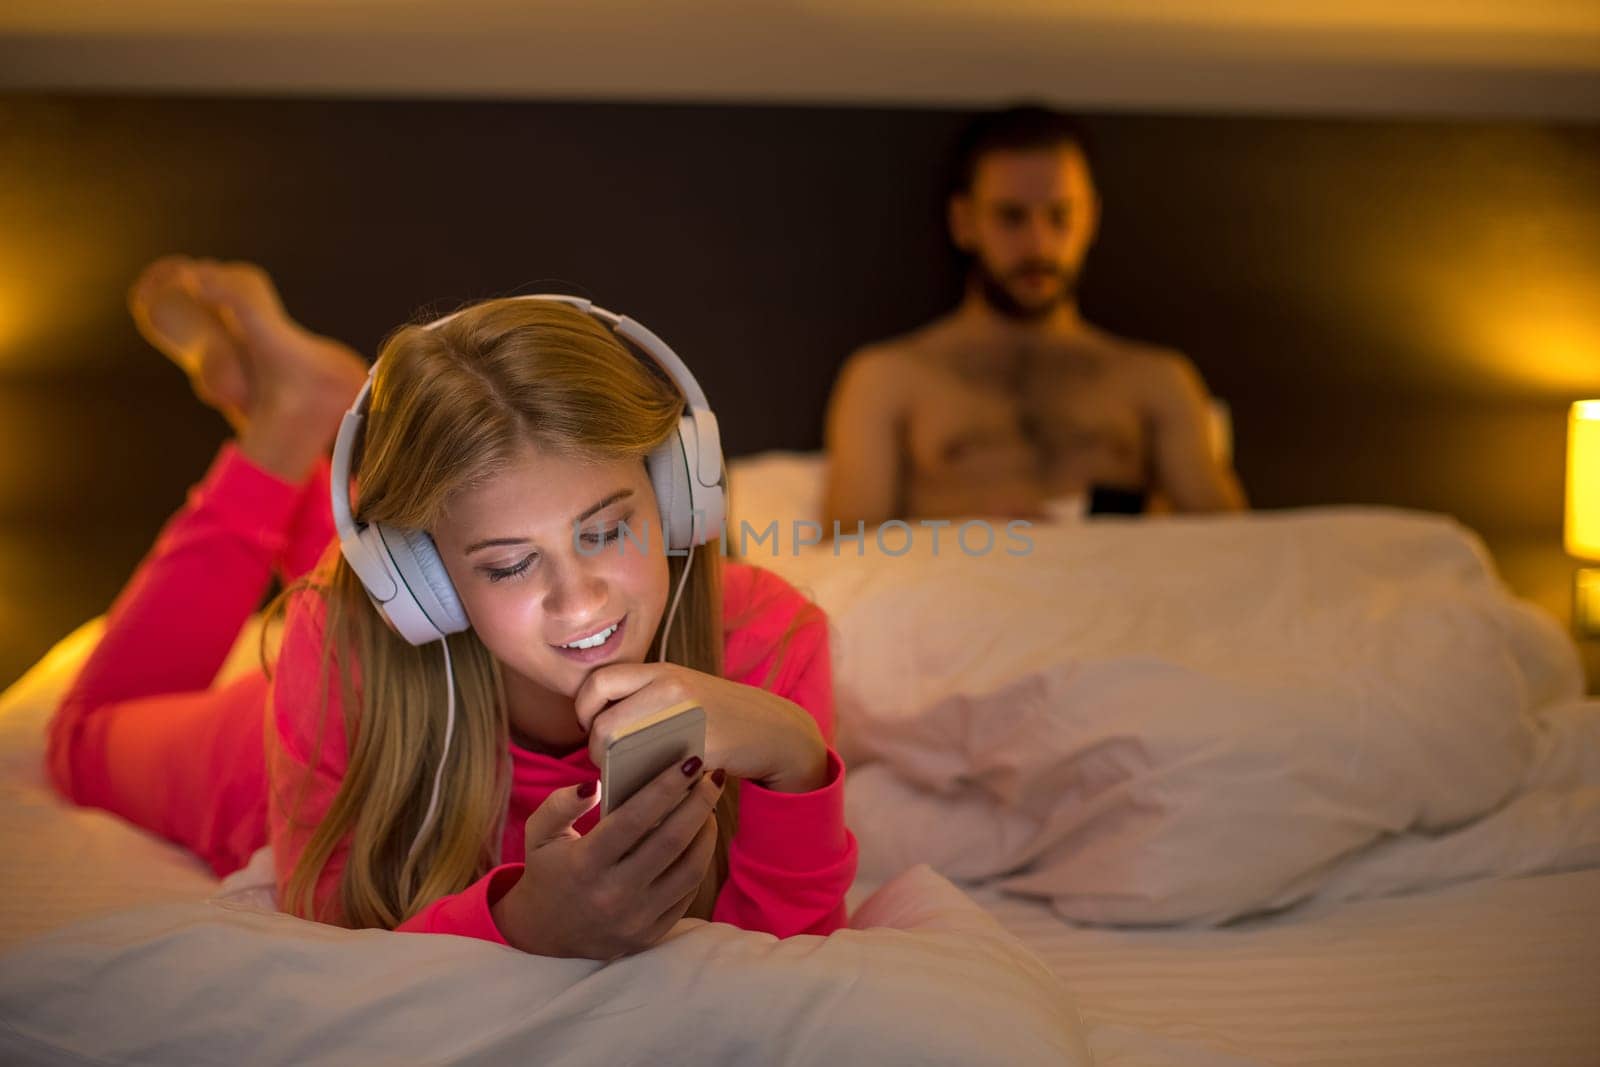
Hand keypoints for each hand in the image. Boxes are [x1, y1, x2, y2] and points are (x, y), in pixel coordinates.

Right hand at [490, 759, 723, 958]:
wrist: (547, 936)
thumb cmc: (548, 872)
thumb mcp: (539, 834)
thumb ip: (560, 804)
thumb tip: (592, 784)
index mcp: (585, 865)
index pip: (634, 819)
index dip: (666, 788)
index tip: (689, 762)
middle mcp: (613, 894)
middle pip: (671, 842)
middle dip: (699, 803)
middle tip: (712, 776)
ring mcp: (635, 919)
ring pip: (689, 870)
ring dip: (707, 832)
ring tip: (708, 805)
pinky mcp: (650, 934)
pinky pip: (688, 893)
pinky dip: (699, 860)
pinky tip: (700, 837)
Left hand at [574, 663, 827, 793]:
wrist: (775, 732)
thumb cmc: (722, 717)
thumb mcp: (684, 691)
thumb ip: (646, 698)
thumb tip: (599, 728)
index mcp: (662, 672)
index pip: (598, 682)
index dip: (584, 709)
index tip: (592, 727)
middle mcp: (670, 688)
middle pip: (603, 721)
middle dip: (597, 747)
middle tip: (607, 759)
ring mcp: (685, 718)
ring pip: (622, 746)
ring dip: (614, 766)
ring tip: (624, 773)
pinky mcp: (700, 748)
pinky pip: (653, 770)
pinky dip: (642, 782)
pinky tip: (650, 785)